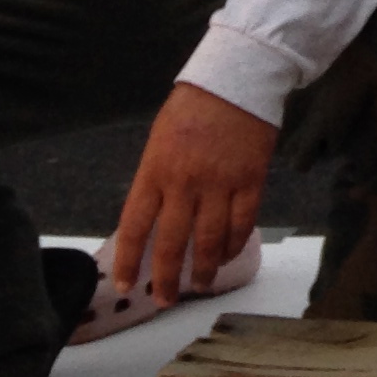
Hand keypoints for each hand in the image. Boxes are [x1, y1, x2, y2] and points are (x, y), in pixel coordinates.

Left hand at [110, 82, 278, 308]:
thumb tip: (154, 219)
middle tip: (165, 299)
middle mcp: (184, 182)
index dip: (129, 260)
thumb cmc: (193, 107)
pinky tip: (228, 256)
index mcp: (155, 170)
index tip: (125, 284)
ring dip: (204, 269)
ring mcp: (220, 183)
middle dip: (167, 278)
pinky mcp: (251, 179)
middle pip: (173, 242)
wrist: (237, 77)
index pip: (135, 226)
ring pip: (209, 240)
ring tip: (201, 285)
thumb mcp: (160, 140)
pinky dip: (234, 245)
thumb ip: (156, 179)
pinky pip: (242, 223)